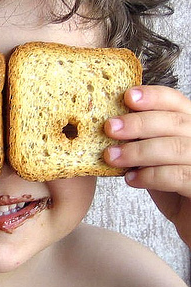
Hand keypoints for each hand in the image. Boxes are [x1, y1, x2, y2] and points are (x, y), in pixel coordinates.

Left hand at [104, 85, 190, 247]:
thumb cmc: (173, 190)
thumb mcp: (154, 160)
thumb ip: (141, 142)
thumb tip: (108, 126)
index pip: (177, 103)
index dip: (154, 96)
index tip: (127, 96)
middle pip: (175, 122)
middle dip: (138, 123)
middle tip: (110, 128)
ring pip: (174, 148)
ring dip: (138, 151)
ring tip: (112, 156)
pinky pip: (178, 175)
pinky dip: (150, 175)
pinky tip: (131, 180)